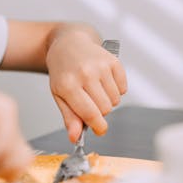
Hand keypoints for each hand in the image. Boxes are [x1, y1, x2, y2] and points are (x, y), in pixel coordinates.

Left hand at [46, 28, 126, 142]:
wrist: (69, 44)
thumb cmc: (63, 71)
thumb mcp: (59, 94)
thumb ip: (69, 117)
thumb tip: (75, 138)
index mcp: (68, 85)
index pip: (90, 114)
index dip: (98, 127)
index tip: (100, 130)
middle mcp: (85, 74)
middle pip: (105, 109)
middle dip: (100, 111)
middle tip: (91, 101)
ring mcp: (100, 66)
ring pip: (115, 100)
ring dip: (108, 100)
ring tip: (96, 89)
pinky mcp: (113, 61)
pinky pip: (123, 88)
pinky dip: (117, 89)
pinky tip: (104, 81)